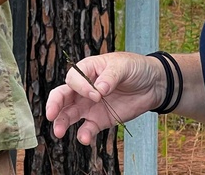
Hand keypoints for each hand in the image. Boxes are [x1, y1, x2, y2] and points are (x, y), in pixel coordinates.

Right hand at [46, 52, 164, 144]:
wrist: (153, 84)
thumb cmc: (135, 68)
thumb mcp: (123, 66)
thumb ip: (110, 77)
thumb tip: (99, 90)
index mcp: (87, 70)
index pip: (73, 79)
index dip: (81, 87)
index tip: (96, 94)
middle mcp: (84, 88)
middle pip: (62, 96)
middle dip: (55, 104)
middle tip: (51, 114)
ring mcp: (90, 105)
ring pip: (69, 114)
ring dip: (62, 122)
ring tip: (59, 132)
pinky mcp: (100, 120)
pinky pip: (87, 128)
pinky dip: (84, 134)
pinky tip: (84, 138)